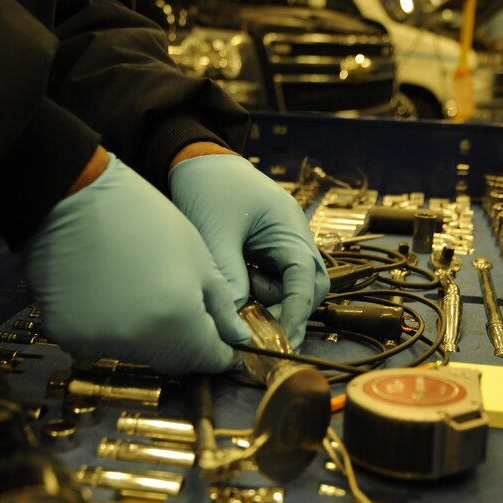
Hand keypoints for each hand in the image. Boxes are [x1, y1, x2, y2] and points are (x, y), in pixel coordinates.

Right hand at [23, 152, 250, 375]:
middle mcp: (139, 343)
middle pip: (173, 361)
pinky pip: (101, 344)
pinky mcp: (68, 337)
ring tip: (143, 293)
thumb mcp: (199, 258)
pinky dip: (112, 329)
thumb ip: (222, 308)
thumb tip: (237, 341)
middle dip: (187, 344)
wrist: (73, 198)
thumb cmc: (145, 219)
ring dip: (149, 336)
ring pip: (138, 354)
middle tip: (186, 311)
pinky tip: (112, 295)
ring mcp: (99, 343)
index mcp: (178, 322)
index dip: (221, 352)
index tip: (226, 341)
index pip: (209, 359)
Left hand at [169, 153, 329, 348]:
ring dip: (266, 302)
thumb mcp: (217, 234)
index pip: (304, 280)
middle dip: (288, 314)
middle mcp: (293, 239)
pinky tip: (234, 286)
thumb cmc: (209, 189)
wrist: (196, 161)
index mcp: (289, 229)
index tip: (280, 342)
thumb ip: (230, 278)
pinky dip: (254, 292)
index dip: (296, 314)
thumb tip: (236, 325)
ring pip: (286, 288)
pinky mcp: (265, 253)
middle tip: (264, 340)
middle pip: (307, 288)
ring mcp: (280, 246)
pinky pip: (268, 282)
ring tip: (235, 297)